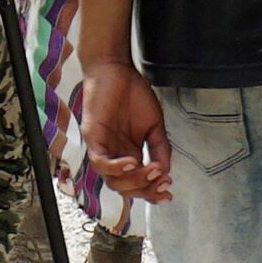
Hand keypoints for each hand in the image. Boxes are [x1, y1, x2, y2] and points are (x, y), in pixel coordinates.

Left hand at [82, 59, 172, 205]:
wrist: (116, 69)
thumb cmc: (133, 95)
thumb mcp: (154, 126)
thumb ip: (160, 148)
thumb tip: (165, 172)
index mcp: (129, 154)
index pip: (136, 184)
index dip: (152, 193)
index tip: (169, 192)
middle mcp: (114, 155)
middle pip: (124, 188)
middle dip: (145, 190)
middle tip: (163, 182)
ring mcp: (102, 147)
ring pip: (111, 180)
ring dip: (134, 180)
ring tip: (151, 170)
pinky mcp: (92, 136)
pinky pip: (99, 160)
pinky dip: (114, 167)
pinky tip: (132, 162)